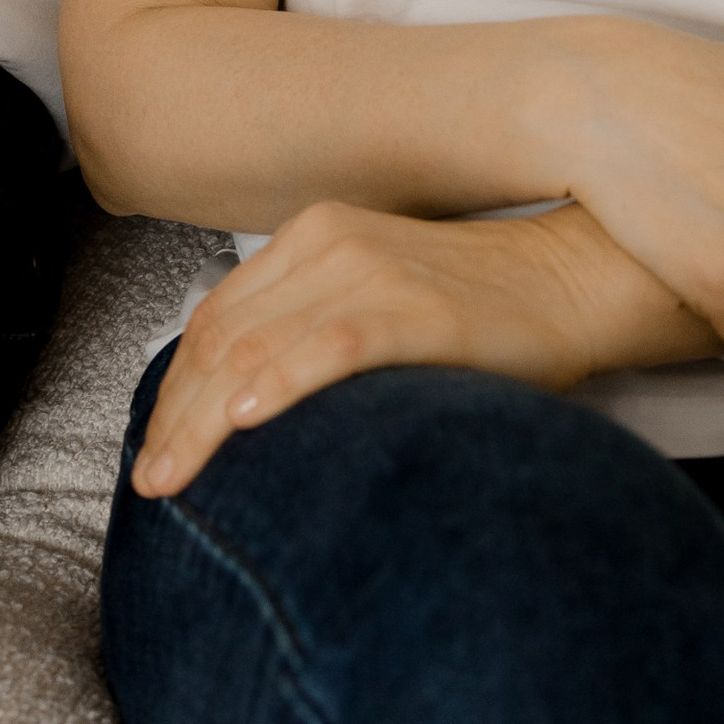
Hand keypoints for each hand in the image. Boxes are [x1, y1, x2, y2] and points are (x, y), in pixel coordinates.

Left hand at [132, 200, 701, 498]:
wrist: (572, 278)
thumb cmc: (476, 307)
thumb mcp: (374, 297)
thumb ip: (310, 327)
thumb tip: (241, 401)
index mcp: (311, 236)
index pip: (214, 319)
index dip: (172, 391)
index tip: (151, 452)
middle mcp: (329, 243)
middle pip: (222, 339)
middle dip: (176, 419)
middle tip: (151, 487)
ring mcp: (373, 272)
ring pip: (260, 347)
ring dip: (206, 421)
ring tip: (177, 480)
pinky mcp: (418, 307)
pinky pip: (334, 343)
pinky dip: (286, 379)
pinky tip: (253, 418)